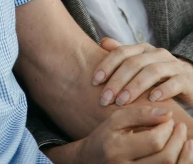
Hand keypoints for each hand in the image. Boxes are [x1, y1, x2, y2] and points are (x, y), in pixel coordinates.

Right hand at [76, 107, 192, 163]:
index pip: (154, 141)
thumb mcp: (116, 120)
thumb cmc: (106, 136)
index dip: (167, 128)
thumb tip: (167, 114)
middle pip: (165, 159)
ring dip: (184, 155)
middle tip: (180, 127)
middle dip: (178, 140)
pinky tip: (181, 154)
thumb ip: (140, 114)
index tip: (169, 118)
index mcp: (117, 149)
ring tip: (186, 141)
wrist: (91, 161)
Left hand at [92, 38, 192, 107]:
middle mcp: (158, 53)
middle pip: (134, 63)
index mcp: (143, 49)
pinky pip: (175, 82)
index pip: (121, 52)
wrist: (189, 84)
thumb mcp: (140, 65)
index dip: (107, 65)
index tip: (94, 81)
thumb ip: (123, 54)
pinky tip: (152, 100)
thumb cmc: (159, 77)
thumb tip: (102, 42)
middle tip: (105, 98)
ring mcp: (173, 65)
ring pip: (152, 72)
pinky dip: (163, 90)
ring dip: (135, 87)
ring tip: (122, 101)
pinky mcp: (187, 79)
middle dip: (117, 81)